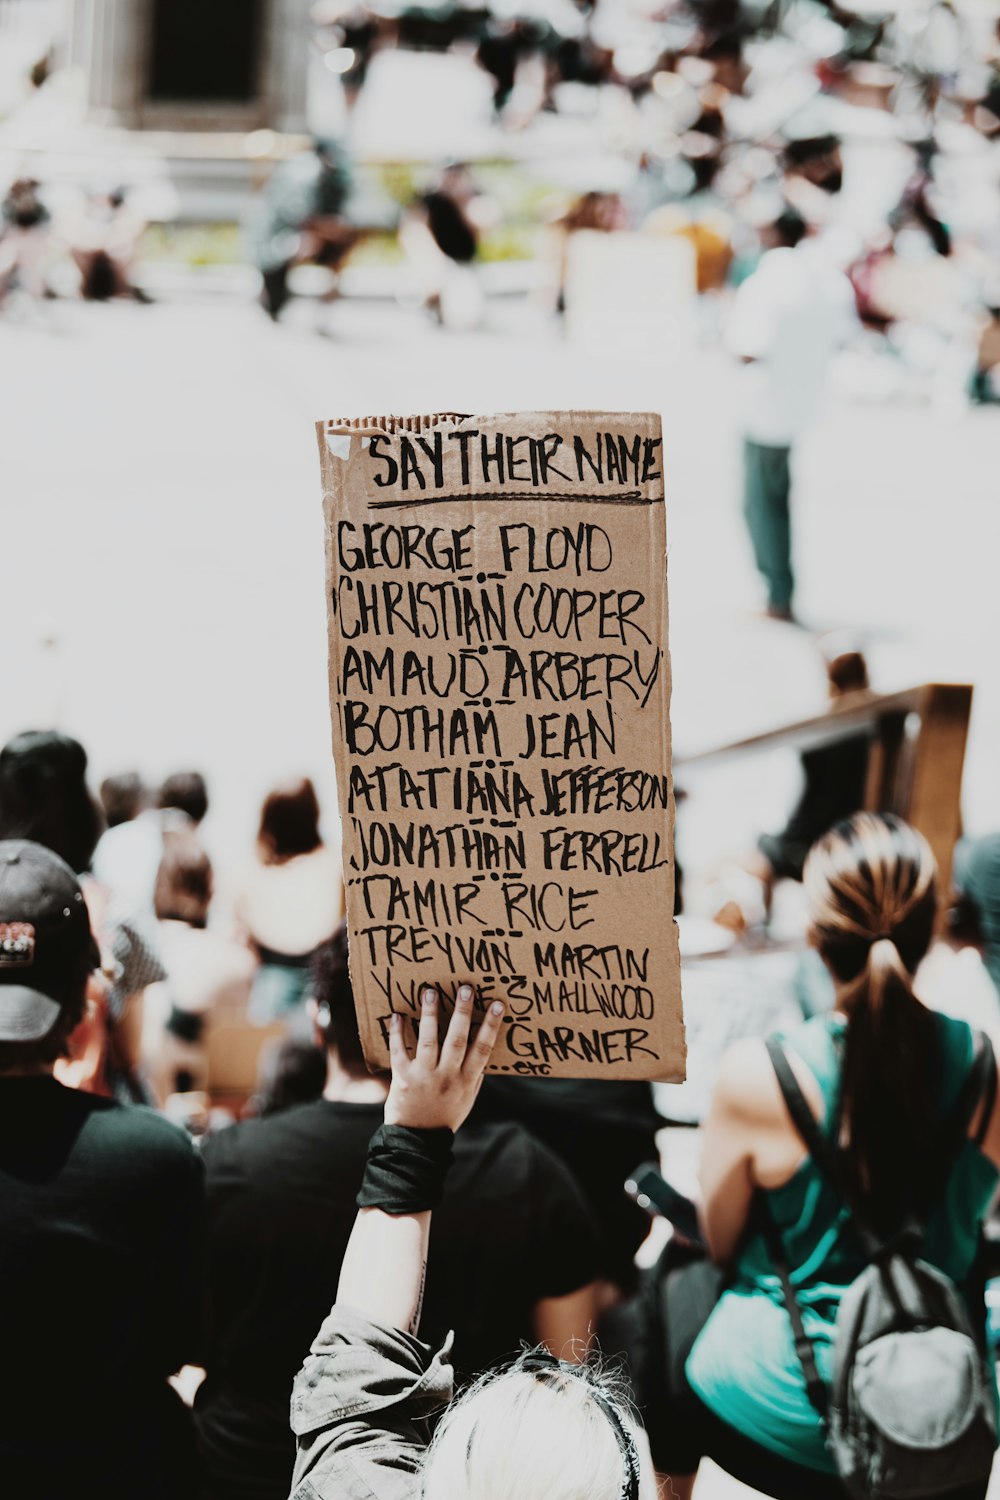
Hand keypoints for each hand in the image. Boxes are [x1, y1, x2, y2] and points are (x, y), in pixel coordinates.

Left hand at [383, 984, 504, 1131]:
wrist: (418, 1140)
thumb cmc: (446, 1116)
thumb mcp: (468, 1098)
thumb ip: (475, 1074)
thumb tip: (484, 1048)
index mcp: (466, 1080)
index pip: (482, 1049)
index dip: (490, 1026)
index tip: (497, 1004)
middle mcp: (447, 1076)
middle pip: (457, 1039)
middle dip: (462, 1012)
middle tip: (466, 988)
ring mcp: (424, 1076)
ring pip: (429, 1040)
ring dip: (430, 1014)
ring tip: (431, 992)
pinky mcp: (403, 1078)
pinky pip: (399, 1051)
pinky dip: (397, 1033)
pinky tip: (398, 1015)